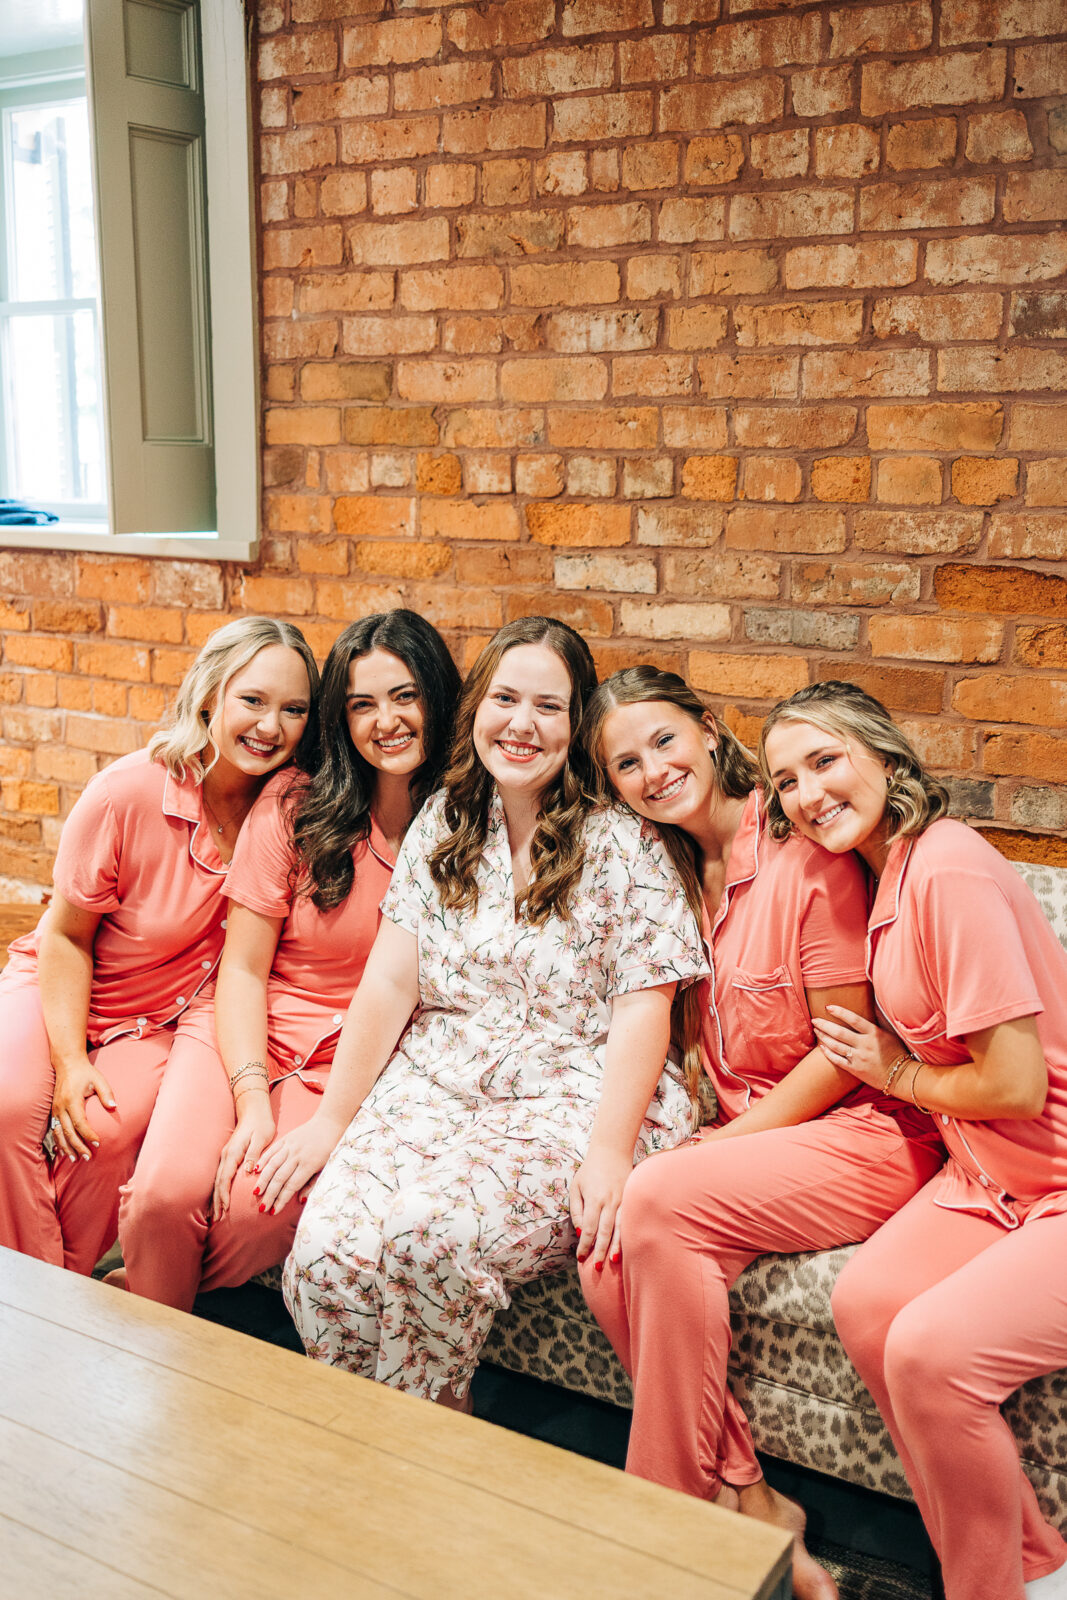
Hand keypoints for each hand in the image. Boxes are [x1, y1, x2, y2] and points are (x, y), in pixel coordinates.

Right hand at [51, 1055, 115, 1161]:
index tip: (98, 1143)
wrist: (67, 1064)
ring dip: (67, 1148)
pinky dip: (59, 1142)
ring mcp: (55, 1110)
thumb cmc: (85, 1072)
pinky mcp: (53, 1111)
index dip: (89, 1134)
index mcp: (72, 1100)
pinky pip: (54, 1130)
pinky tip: (63, 1151)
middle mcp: (61, 1107)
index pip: (80, 1122)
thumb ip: (106, 1093)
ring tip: (75, 1159)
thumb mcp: (98, 1079)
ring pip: (59, 1134)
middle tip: (88, 1157)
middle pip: (68, 1132)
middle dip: (78, 1146)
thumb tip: (114, 1107)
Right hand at [212, 1093, 275, 1221]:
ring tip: (216, 1214)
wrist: (254, 1110)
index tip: (226, 1209)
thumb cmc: (261, 1124)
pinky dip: (219, 1189)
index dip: (224, 1195)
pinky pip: (221, 1176)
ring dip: (216, 1197)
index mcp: (233, 1152)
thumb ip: (254, 1154)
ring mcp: (226, 1156)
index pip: (225, 1178)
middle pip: (218, 1182)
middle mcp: (226, 1155)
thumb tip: (249, 1170)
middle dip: (217, 1201)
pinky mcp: (229, 1156)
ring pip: (218, 1180)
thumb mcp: (262, 1137)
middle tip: (217, 1219)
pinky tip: (220, 1198)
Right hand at [253, 1113, 344, 1214]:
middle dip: (270, 1194)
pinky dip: (262, 1160)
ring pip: (272, 1165)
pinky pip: (271, 1150)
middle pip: (280, 1178)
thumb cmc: (330, 1148)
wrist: (330, 1122)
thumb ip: (312, 1184)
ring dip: (263, 1180)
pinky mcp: (286, 1138)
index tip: (274, 1211)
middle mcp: (298, 1155)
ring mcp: (290, 1146)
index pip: (292, 1185)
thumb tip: (300, 1200)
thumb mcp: (326, 1167)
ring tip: (256, 1193)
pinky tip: (255, 1171)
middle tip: (261, 1208)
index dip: (282, 1200)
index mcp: (309, 1164)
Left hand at [570, 1145, 633, 1270]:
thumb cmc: (590, 1170)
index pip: (588, 1228)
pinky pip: (629, 1220)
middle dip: (600, 1250)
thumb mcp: (576, 1187)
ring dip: (617, 1246)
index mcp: (594, 1199)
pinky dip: (628, 1234)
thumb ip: (577, 1210)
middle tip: (596, 1267)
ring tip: (613, 1262)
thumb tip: (579, 1231)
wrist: (612, 1151)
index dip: (584, 1245)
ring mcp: (623, 1200)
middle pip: (604, 1231)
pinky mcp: (631, 1199)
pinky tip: (628, 1245)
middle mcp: (609, 1201)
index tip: (581, 1257)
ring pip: (620, 1228)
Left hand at [812, 1005, 902, 1090]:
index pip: (853, 1019)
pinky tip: (822, 1047)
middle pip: (839, 1032)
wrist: (901, 1076)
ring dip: (824, 1037)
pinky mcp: (856, 1070)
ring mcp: (859, 1058)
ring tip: (816, 1030)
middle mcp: (865, 1045)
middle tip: (814, 1019)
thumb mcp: (890, 1033)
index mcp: (874, 1033)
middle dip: (824, 1025)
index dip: (839, 1012)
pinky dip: (828, 1053)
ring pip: (836, 1046)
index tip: (828, 1007)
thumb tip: (870, 1006)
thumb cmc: (897, 1052)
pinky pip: (838, 1060)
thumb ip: (878, 1021)